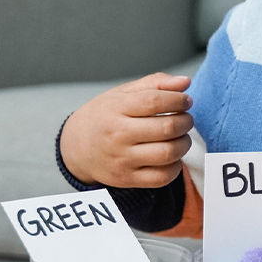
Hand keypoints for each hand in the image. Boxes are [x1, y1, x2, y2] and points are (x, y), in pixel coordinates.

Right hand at [58, 73, 194, 188]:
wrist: (75, 147)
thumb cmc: (105, 115)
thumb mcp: (123, 93)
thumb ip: (156, 83)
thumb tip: (185, 83)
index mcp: (116, 109)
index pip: (155, 101)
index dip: (178, 100)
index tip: (185, 101)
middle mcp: (117, 135)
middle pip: (167, 128)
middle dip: (186, 121)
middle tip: (185, 119)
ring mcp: (121, 159)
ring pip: (168, 153)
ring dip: (184, 143)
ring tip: (180, 137)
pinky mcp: (126, 179)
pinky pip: (162, 177)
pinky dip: (175, 166)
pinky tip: (171, 156)